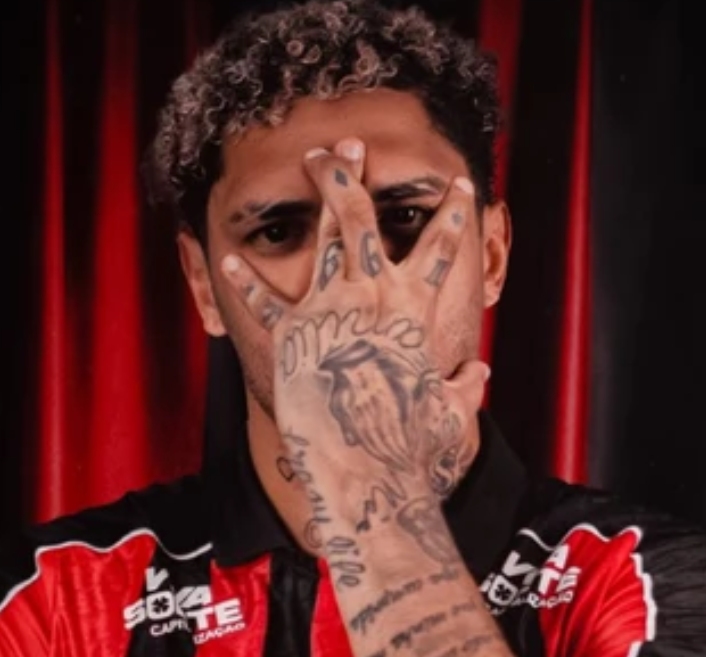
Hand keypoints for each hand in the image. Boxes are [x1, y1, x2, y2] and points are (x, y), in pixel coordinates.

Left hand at [219, 138, 488, 555]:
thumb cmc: (409, 442)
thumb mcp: (450, 412)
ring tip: (313, 161)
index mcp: (412, 307)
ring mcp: (327, 308)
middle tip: (345, 144)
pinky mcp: (291, 334)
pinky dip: (247, 280)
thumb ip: (464, 387)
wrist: (359, 463)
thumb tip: (476, 376)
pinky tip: (228, 256)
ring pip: (323, 236)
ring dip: (319, 196)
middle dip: (353, 176)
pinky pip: (266, 300)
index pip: (440, 248)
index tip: (461, 186)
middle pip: (364, 217)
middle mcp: (369, 294)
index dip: (455, 214)